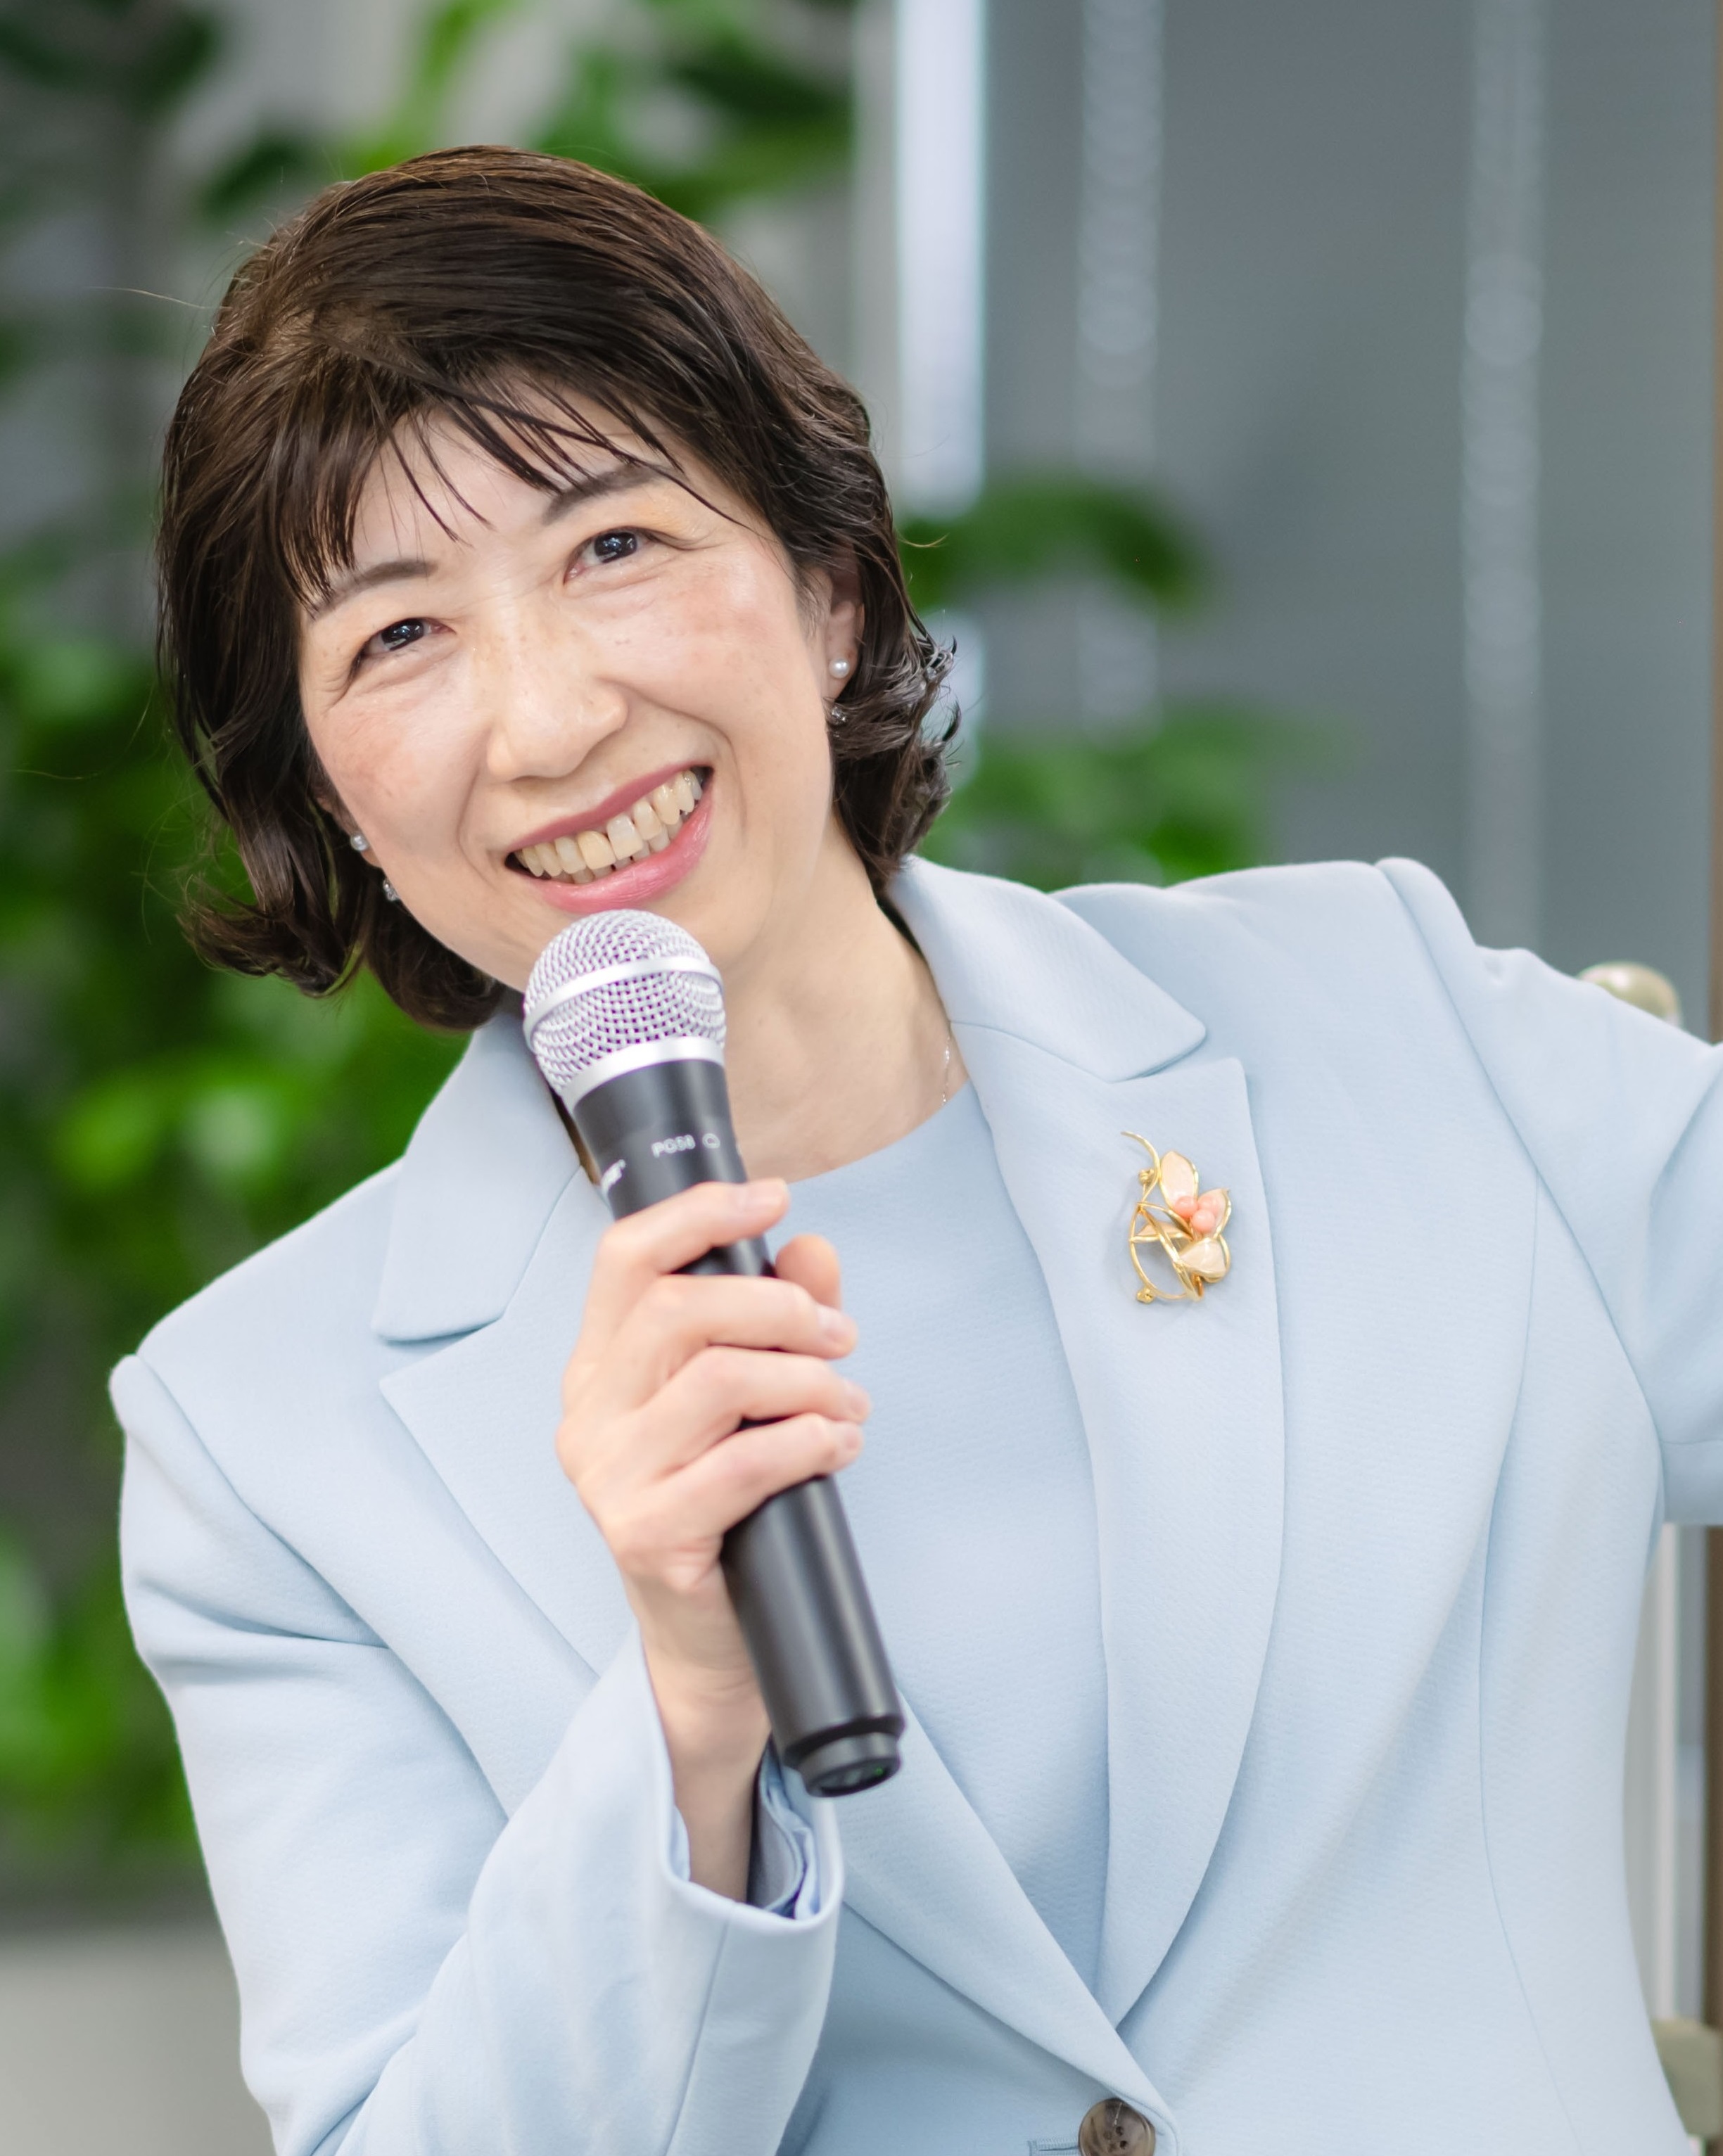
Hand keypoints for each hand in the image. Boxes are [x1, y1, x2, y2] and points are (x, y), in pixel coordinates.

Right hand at [556, 1179, 863, 1895]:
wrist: (714, 1646)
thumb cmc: (733, 1510)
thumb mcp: (757, 1400)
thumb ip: (779, 1319)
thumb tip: (813, 1246)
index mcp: (600, 1369)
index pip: (622, 1259)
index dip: (698, 1214)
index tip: (773, 1196)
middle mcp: (588, 1416)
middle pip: (675, 1310)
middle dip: (777, 1307)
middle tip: (840, 1336)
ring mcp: (607, 1479)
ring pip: (715, 1380)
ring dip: (807, 1381)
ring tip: (848, 1406)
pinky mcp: (646, 1536)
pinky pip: (738, 1463)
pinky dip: (807, 1442)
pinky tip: (838, 1447)